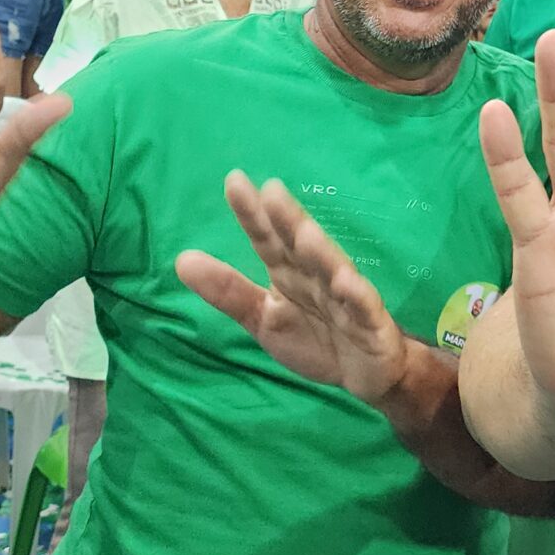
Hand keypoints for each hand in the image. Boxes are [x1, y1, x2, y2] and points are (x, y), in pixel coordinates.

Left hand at [177, 175, 413, 404]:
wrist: (366, 374)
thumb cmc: (315, 339)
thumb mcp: (264, 319)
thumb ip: (228, 292)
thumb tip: (182, 260)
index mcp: (289, 274)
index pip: (267, 240)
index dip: (252, 215)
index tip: (234, 181)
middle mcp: (317, 277)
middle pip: (300, 247)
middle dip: (288, 220)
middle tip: (272, 191)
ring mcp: (346, 298)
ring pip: (332, 271)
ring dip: (321, 252)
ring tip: (304, 232)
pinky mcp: (372, 324)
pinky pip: (363, 308)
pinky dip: (356, 295)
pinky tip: (346, 281)